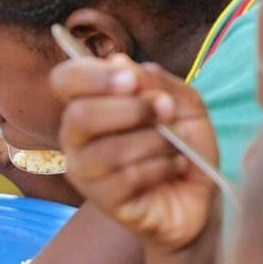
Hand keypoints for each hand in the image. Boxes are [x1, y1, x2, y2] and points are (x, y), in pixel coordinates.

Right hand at [51, 55, 219, 249]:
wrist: (197, 196)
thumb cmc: (182, 145)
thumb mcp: (182, 103)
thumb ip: (154, 81)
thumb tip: (120, 62)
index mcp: (90, 104)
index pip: (64, 81)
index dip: (92, 75)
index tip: (130, 80)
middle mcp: (77, 138)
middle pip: (80, 116)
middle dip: (131, 109)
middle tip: (165, 111)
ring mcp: (85, 172)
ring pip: (106, 150)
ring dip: (152, 141)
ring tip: (175, 146)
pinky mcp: (103, 201)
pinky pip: (126, 178)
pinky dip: (160, 167)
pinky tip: (175, 166)